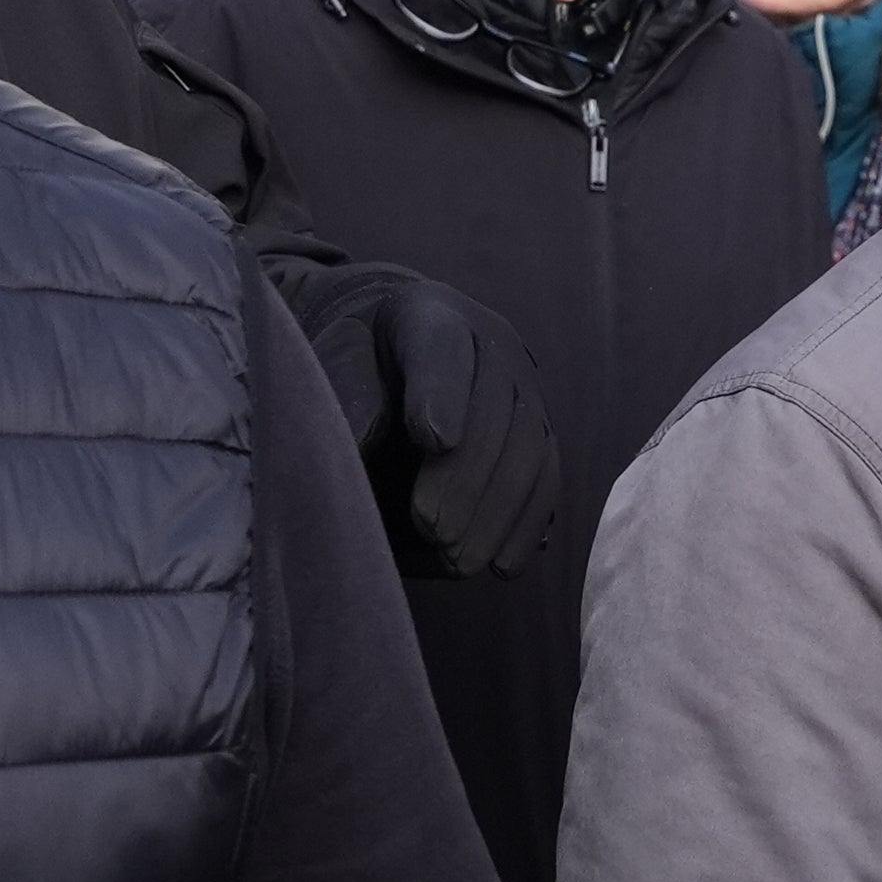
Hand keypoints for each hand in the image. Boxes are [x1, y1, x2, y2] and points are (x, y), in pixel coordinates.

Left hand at [303, 268, 561, 577]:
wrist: (399, 349)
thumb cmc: (354, 361)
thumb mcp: (333, 361)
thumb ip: (343, 393)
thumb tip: (355, 446)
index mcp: (430, 315)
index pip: (443, 345)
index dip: (443, 392)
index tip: (431, 440)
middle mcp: (493, 347)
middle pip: (497, 409)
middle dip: (468, 475)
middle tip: (433, 528)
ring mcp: (527, 391)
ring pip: (530, 449)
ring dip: (498, 512)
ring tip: (458, 560)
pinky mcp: (541, 434)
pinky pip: (549, 481)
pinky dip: (525, 526)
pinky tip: (501, 566)